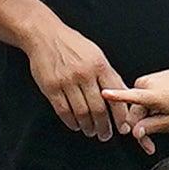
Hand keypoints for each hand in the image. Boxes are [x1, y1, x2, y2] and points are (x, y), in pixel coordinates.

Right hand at [25, 21, 129, 140]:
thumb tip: (122, 95)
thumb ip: (108, 75)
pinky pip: (63, 111)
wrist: (45, 35)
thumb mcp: (96, 54)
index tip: (123, 127)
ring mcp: (67, 81)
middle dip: (104, 126)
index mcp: (100, 65)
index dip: (120, 116)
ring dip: (88, 126)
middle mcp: (85, 74)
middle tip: (105, 134)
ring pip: (82, 113)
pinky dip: (71, 122)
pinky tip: (76, 125)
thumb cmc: (72, 44)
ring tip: (91, 131)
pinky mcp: (51, 87)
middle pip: (99, 109)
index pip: (116, 96)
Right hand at [105, 66, 168, 153]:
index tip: (104, 94)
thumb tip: (135, 133)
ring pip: (137, 110)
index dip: (117, 96)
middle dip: (140, 132)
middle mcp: (147, 85)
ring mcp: (145, 81)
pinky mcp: (146, 80)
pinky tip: (161, 115)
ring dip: (146, 122)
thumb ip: (154, 126)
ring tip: (164, 125)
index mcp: (156, 95)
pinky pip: (141, 102)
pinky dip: (149, 112)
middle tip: (150, 146)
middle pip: (133, 114)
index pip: (133, 96)